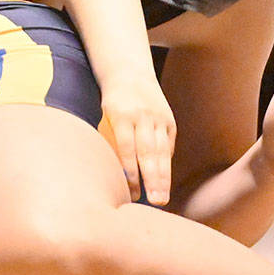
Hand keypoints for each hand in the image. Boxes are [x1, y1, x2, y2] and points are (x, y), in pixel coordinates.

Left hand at [99, 78, 176, 204]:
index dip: (131, 171)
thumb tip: (113, 175)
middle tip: (154, 201)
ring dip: (163, 177)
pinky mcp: (169, 121)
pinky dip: (166, 164)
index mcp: (121, 114)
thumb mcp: (104, 117)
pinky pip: (168, 146)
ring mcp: (158, 118)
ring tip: (162, 199)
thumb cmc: (111, 104)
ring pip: (162, 151)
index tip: (132, 193)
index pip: (127, 148)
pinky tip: (164, 182)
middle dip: (152, 179)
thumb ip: (110, 142)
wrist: (129, 73)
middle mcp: (143, 116)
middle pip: (149, 152)